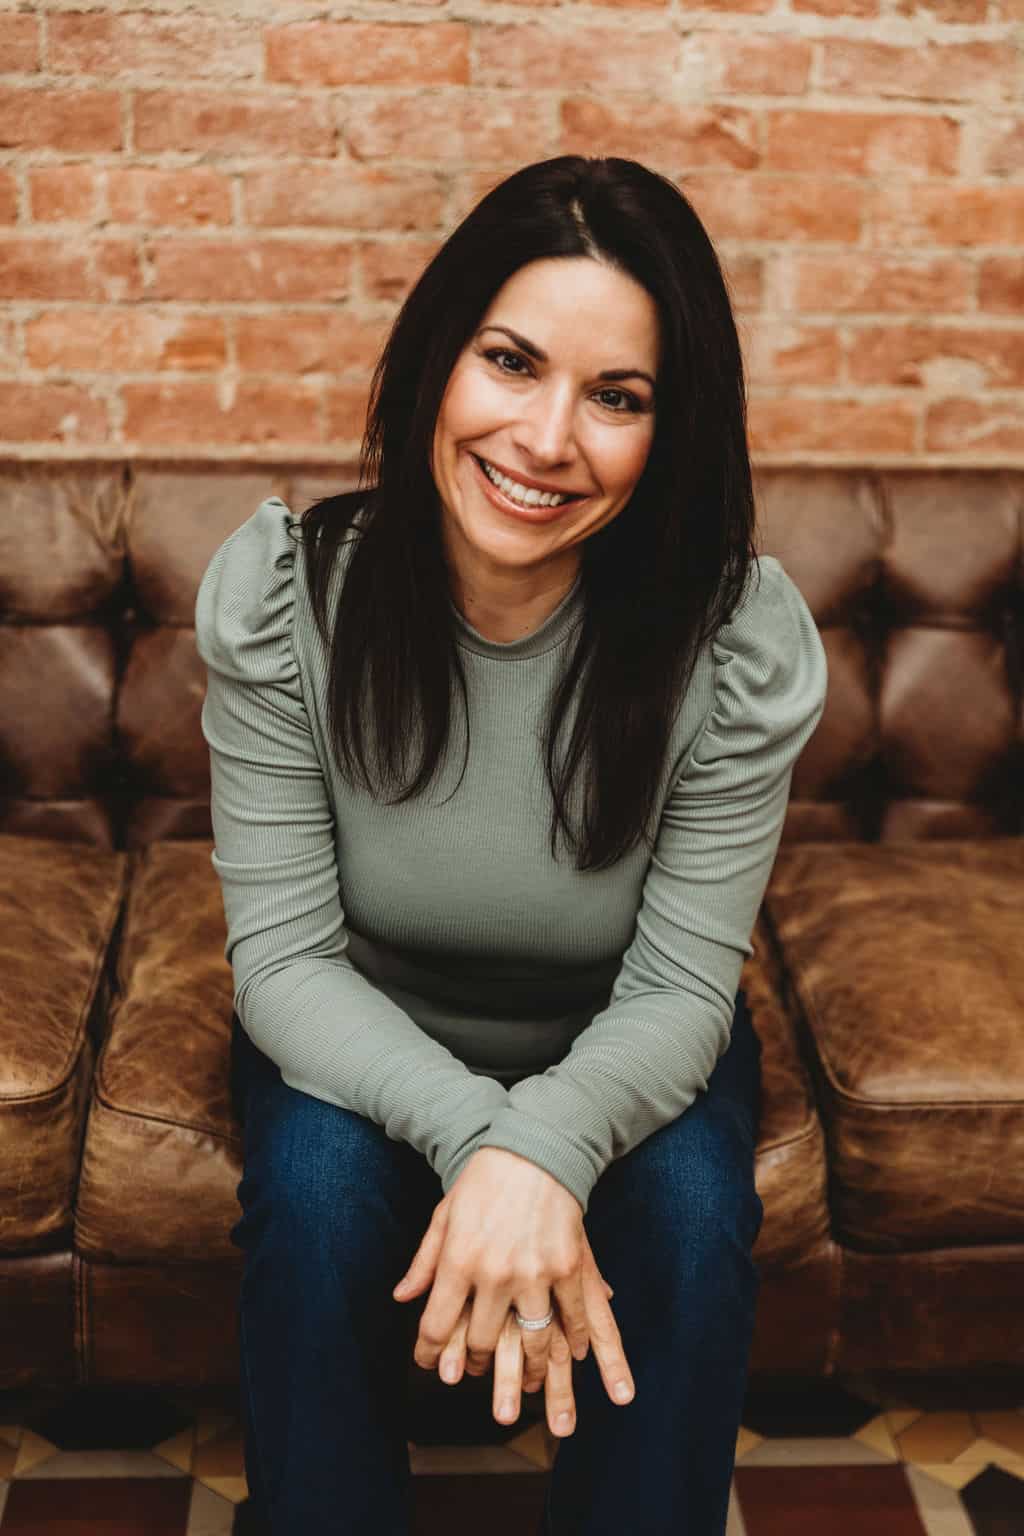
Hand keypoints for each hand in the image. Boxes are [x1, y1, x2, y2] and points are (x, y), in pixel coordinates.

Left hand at [392, 1148, 635, 1419]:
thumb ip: (425, 1261)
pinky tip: (570, 1353)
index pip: (435, 1325)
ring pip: (530, 1342)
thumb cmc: (484, 1179)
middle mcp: (494, 1273)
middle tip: (472, 1367)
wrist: (535, 1148)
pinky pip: (570, 1318)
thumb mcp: (445, 1215)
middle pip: (480, 1342)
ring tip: (524, 1376)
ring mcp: (534, 1273)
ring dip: (525, 1368)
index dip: (428, 1353)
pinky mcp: (567, 1267)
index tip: (428, 1364)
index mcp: (459, 1260)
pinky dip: (571, 1341)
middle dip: (472, 1362)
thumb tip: (402, 1297)